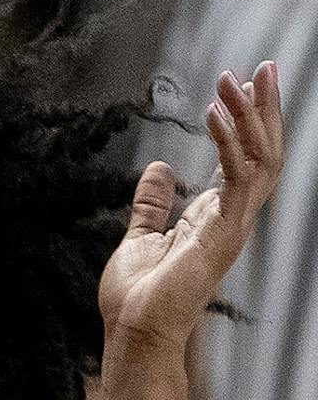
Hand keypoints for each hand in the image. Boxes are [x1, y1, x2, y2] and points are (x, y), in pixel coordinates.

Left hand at [100, 63, 284, 348]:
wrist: (134, 333)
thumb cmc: (138, 296)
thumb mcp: (139, 236)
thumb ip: (151, 204)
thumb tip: (157, 169)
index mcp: (216, 216)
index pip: (246, 159)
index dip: (250, 122)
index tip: (246, 83)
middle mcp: (233, 218)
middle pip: (265, 152)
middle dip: (266, 109)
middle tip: (266, 66)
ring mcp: (233, 226)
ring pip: (261, 159)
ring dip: (249, 116)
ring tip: (232, 79)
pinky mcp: (223, 233)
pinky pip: (238, 178)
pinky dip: (229, 142)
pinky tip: (214, 114)